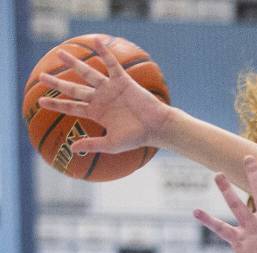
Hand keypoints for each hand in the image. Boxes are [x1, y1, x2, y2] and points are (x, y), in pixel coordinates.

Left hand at [37, 38, 172, 154]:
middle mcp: (101, 99)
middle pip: (74, 89)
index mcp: (97, 113)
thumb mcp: (112, 144)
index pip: (72, 107)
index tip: (40, 102)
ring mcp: (110, 89)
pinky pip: (112, 64)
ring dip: (74, 64)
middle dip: (57, 83)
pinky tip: (97, 41)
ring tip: (60, 53)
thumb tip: (71, 148)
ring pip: (87, 73)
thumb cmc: (137, 138)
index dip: (56, 104)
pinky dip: (105, 53)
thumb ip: (92, 144)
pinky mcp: (123, 81)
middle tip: (42, 77)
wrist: (156, 127)